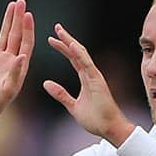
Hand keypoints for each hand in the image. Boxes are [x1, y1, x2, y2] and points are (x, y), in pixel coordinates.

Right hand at [0, 0, 34, 131]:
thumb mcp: (8, 90)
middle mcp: (10, 60)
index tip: (28, 14)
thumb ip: (15, 73)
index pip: (26, 43)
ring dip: (8, 20)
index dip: (28, 29)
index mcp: (20, 67)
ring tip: (11, 4)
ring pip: (4, 34)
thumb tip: (21, 56)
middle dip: (19, 18)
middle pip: (16, 34)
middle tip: (21, 2)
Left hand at [43, 23, 134, 145]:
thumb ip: (60, 94)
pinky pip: (87, 65)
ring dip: (71, 42)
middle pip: (77, 52)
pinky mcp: (98, 81)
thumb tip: (46, 83)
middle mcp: (90, 74)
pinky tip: (71, 45)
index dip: (63, 48)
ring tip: (60, 31)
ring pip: (82, 54)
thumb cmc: (95, 119)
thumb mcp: (72, 106)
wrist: (109, 128)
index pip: (72, 58)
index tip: (52, 39)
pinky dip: (79, 54)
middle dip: (66, 39)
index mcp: (85, 78)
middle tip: (56, 27)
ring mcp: (95, 76)